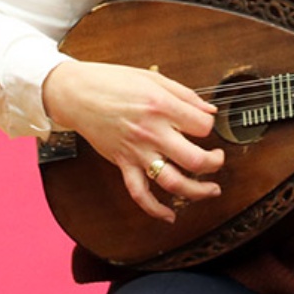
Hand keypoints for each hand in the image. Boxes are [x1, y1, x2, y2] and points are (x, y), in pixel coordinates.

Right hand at [43, 59, 219, 222]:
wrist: (75, 93)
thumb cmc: (110, 81)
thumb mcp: (152, 78)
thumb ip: (184, 95)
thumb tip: (208, 110)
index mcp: (160, 106)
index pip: (202, 126)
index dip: (210, 126)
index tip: (205, 125)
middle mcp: (151, 132)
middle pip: (195, 159)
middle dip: (215, 163)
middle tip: (217, 159)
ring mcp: (136, 151)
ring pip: (173, 182)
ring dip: (198, 191)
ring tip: (212, 189)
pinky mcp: (123, 163)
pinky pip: (139, 193)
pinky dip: (155, 209)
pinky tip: (169, 216)